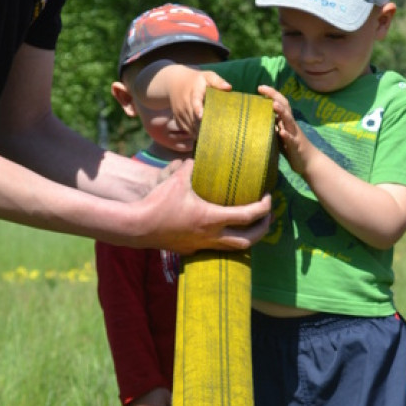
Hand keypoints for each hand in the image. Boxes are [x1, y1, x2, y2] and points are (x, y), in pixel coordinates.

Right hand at [134, 159, 271, 254]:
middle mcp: (211, 236)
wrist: (138, 227)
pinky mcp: (193, 250)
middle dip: (263, 229)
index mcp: (211, 218)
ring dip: (248, 237)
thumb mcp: (177, 178)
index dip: (264, 207)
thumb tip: (199, 155)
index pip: (248, 216)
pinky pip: (218, 248)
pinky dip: (229, 240)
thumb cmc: (157, 202)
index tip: (268, 197)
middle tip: (268, 216)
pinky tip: (226, 229)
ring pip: (235, 249)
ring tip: (252, 225)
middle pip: (249, 240)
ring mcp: (202, 246)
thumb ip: (192, 165)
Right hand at [168, 68, 231, 137]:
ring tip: (211, 137)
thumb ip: (217, 81)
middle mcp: (185, 102)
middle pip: (194, 117)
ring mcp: (180, 111)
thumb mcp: (207, 76)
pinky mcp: (177, 118)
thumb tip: (228, 88)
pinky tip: (203, 136)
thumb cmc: (197, 80)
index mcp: (194, 90)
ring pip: (190, 125)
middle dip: (203, 126)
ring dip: (199, 132)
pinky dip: (194, 133)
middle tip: (216, 134)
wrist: (175, 82)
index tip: (201, 117)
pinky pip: (186, 129)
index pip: (195, 101)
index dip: (198, 109)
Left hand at [258, 84, 311, 175]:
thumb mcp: (280, 134)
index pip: (279, 103)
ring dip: (281, 111)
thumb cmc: (292, 148)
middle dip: (274, 96)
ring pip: (289, 120)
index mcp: (286, 121)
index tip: (260, 87)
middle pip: (284, 106)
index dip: (271, 94)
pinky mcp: (296, 146)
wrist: (308, 162)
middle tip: (262, 88)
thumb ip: (273, 125)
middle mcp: (290, 124)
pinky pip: (291, 139)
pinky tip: (281, 132)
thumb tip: (259, 118)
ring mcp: (294, 134)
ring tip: (274, 105)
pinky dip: (286, 135)